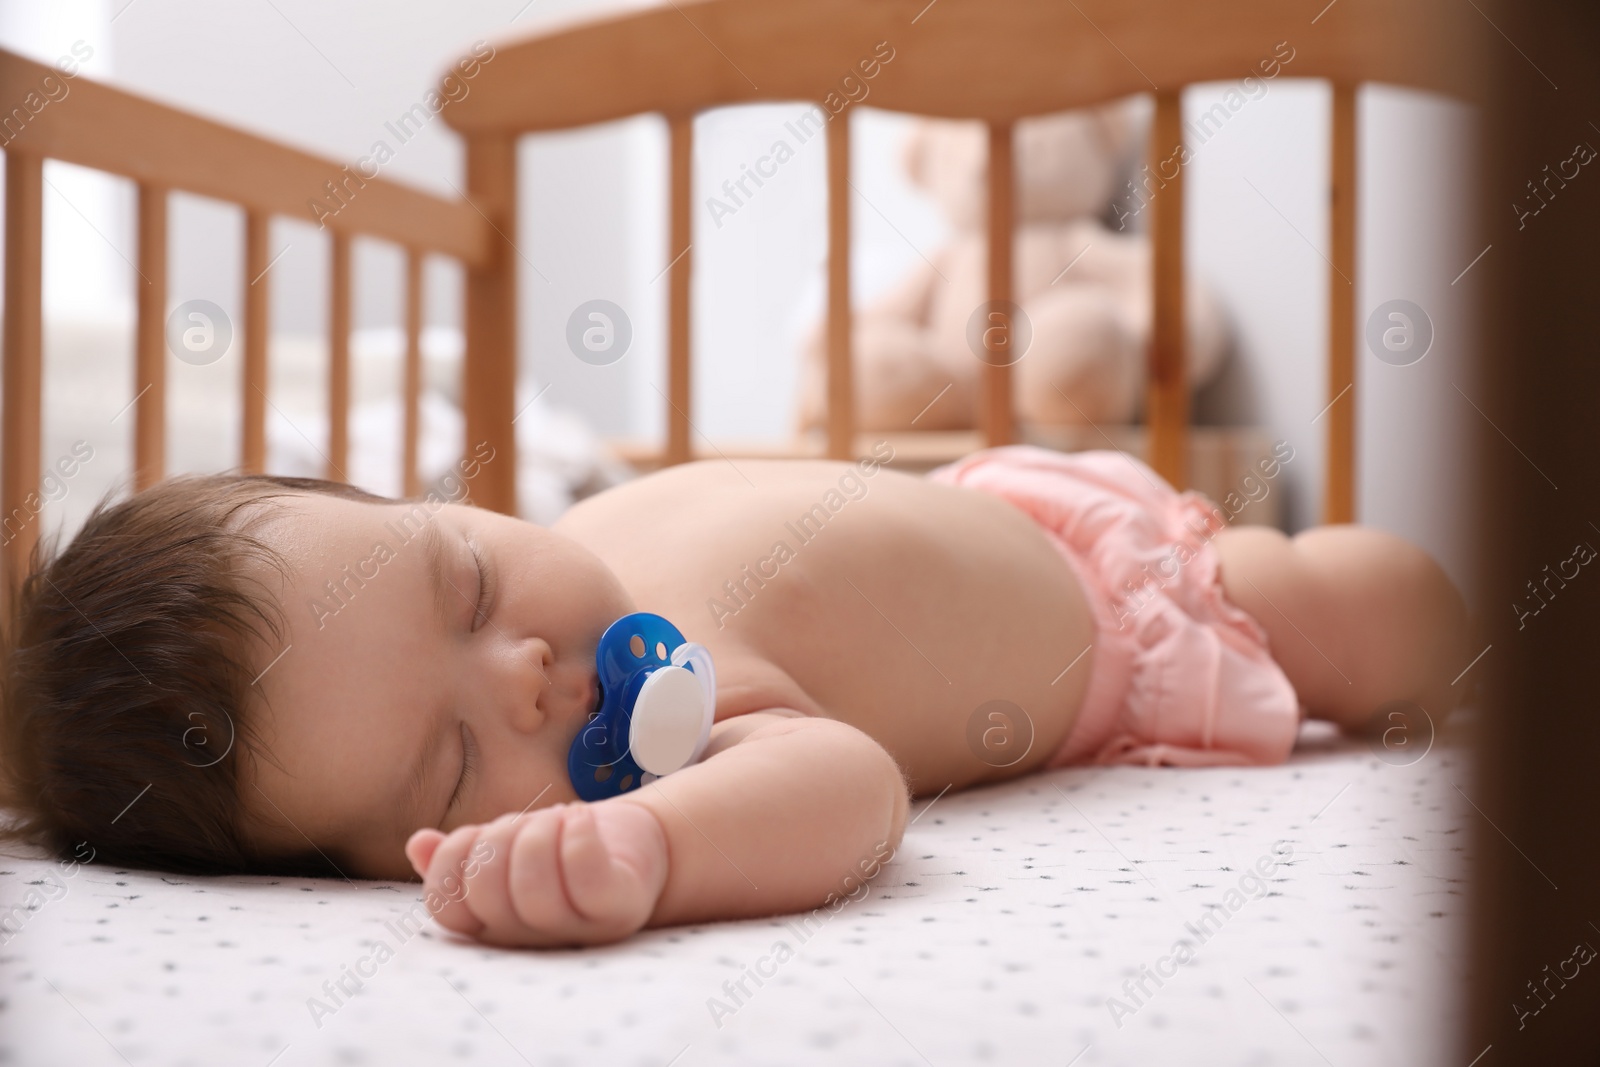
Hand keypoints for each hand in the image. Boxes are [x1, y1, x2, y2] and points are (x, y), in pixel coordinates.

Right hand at [405, 801, 668, 947]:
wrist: (641, 850)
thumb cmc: (566, 851)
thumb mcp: (510, 848)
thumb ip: (463, 855)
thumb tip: (418, 844)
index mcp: (495, 925)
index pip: (446, 908)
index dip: (451, 862)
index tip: (480, 834)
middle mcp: (532, 938)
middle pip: (487, 894)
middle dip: (498, 839)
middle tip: (527, 822)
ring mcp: (577, 930)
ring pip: (534, 889)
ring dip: (539, 833)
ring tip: (559, 816)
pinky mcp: (618, 910)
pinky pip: (586, 877)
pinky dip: (578, 836)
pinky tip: (581, 816)